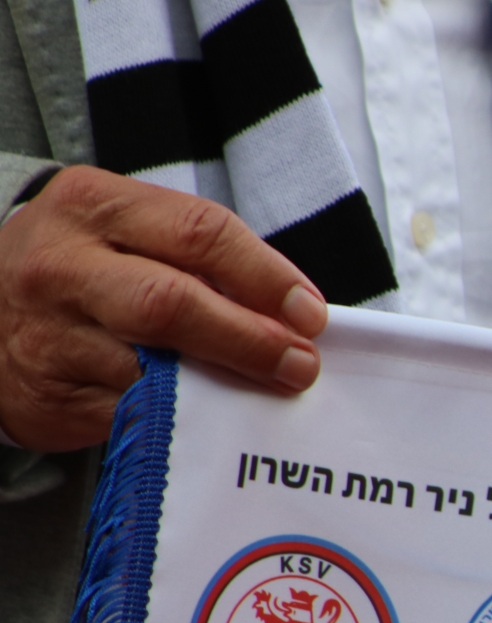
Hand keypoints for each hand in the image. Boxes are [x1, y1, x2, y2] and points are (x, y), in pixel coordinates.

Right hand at [0, 166, 327, 451]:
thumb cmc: (89, 267)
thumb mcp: (131, 233)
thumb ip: (203, 260)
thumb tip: (294, 313)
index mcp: (95, 206)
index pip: (200, 232)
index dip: (266, 276)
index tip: (310, 314)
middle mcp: (62, 266)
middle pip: (171, 303)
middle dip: (249, 338)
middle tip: (299, 364)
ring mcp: (49, 333)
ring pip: (154, 368)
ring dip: (224, 385)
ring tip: (268, 391)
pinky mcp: (50, 395)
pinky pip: (135, 411)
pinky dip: (186, 416)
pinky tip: (216, 415)